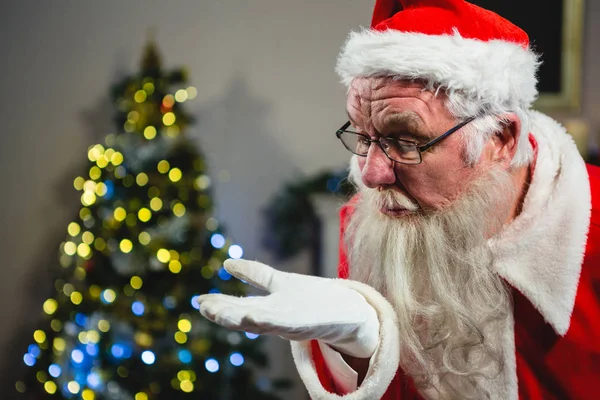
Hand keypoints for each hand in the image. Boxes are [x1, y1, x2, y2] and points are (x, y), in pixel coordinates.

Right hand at [197, 259, 379, 357]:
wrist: (351, 312)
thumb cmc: (314, 299)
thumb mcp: (281, 282)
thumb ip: (255, 275)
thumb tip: (227, 264)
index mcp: (268, 307)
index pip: (238, 305)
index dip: (218, 304)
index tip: (199, 300)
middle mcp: (275, 316)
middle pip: (244, 314)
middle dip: (222, 312)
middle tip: (202, 307)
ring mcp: (290, 321)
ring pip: (258, 321)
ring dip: (237, 318)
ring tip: (216, 312)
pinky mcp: (306, 323)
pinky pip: (283, 325)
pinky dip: (266, 321)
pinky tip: (250, 316)